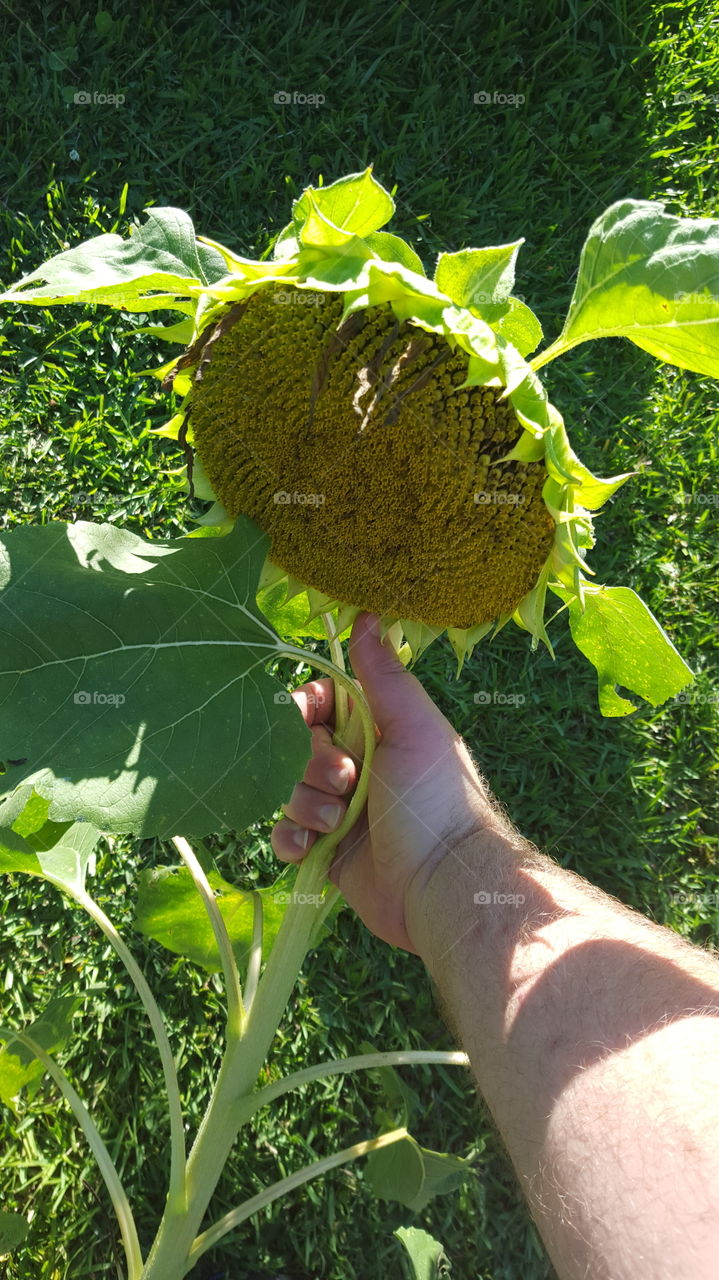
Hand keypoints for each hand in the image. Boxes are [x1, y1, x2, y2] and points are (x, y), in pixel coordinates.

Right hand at [271, 613, 496, 951]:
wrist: (442, 883)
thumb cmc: (434, 798)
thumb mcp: (413, 725)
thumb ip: (383, 674)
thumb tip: (367, 614)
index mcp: (376, 730)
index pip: (318, 704)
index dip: (305, 709)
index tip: (306, 717)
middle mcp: (356, 766)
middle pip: (297, 747)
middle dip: (311, 763)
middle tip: (345, 781)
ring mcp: (338, 810)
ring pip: (287, 790)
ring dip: (305, 803)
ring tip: (338, 822)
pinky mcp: (326, 851)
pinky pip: (286, 835)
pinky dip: (292, 839)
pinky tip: (311, 846)